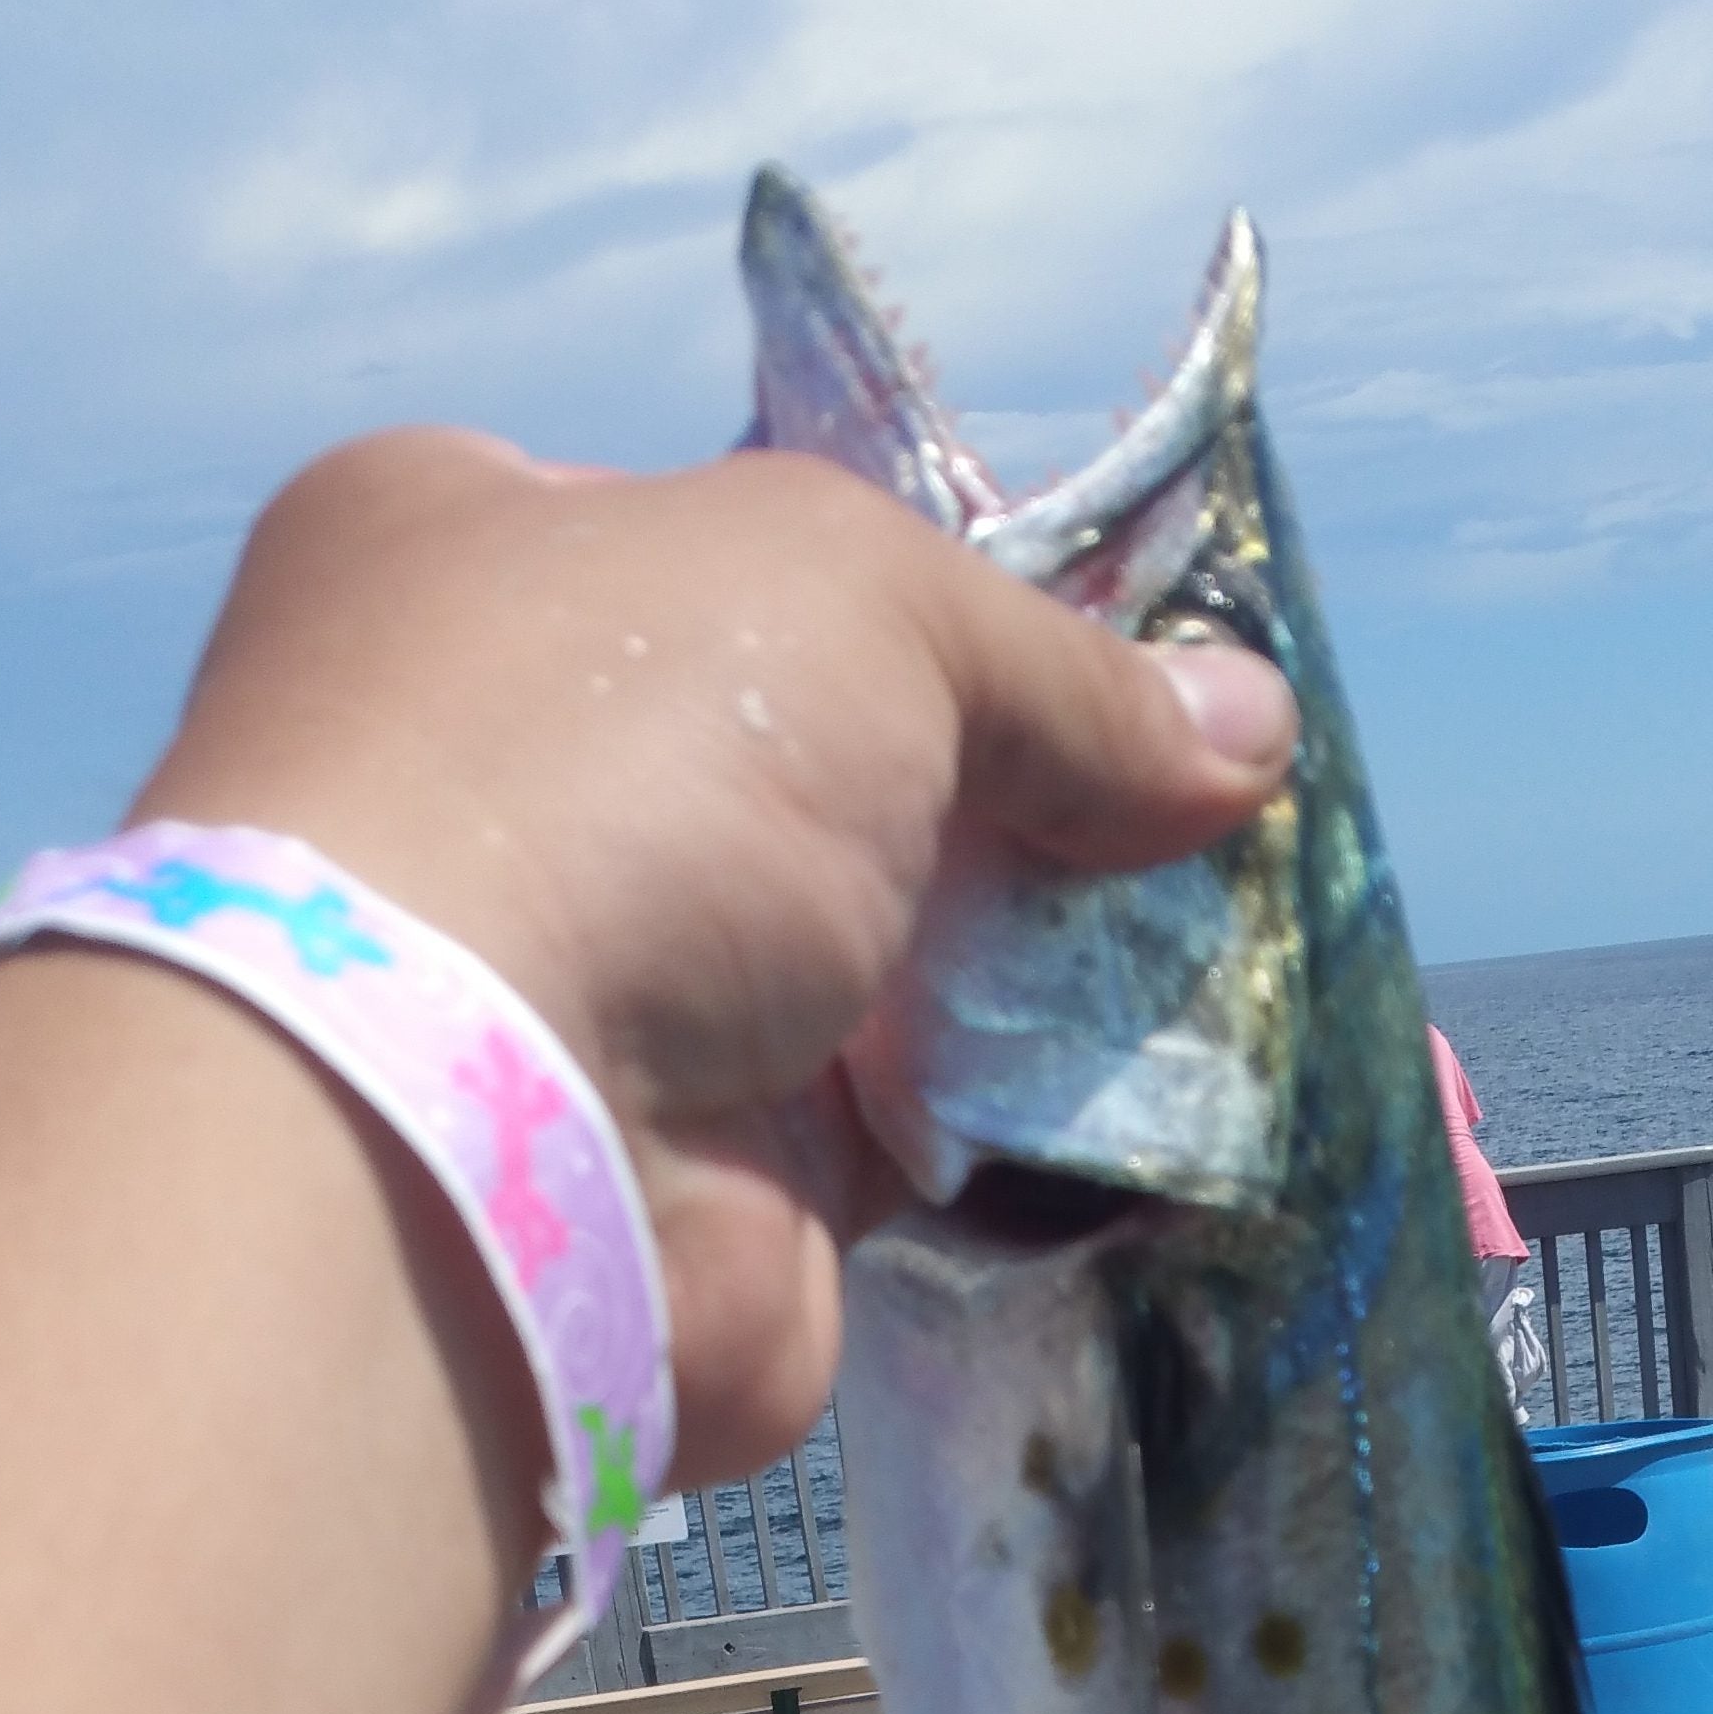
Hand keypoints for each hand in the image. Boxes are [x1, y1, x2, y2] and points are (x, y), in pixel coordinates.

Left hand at [130, 430, 1298, 1493]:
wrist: (478, 1144)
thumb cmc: (616, 765)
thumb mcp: (862, 605)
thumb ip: (1058, 665)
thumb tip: (1246, 723)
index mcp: (466, 551)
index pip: (720, 535)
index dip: (910, 578)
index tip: (1088, 631)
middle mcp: (512, 770)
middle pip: (821, 757)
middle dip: (1003, 785)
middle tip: (1178, 791)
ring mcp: (602, 985)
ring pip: (877, 954)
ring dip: (1030, 959)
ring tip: (1212, 929)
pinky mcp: (703, 1178)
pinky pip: (906, 1128)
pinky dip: (1016, 1114)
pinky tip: (1151, 1077)